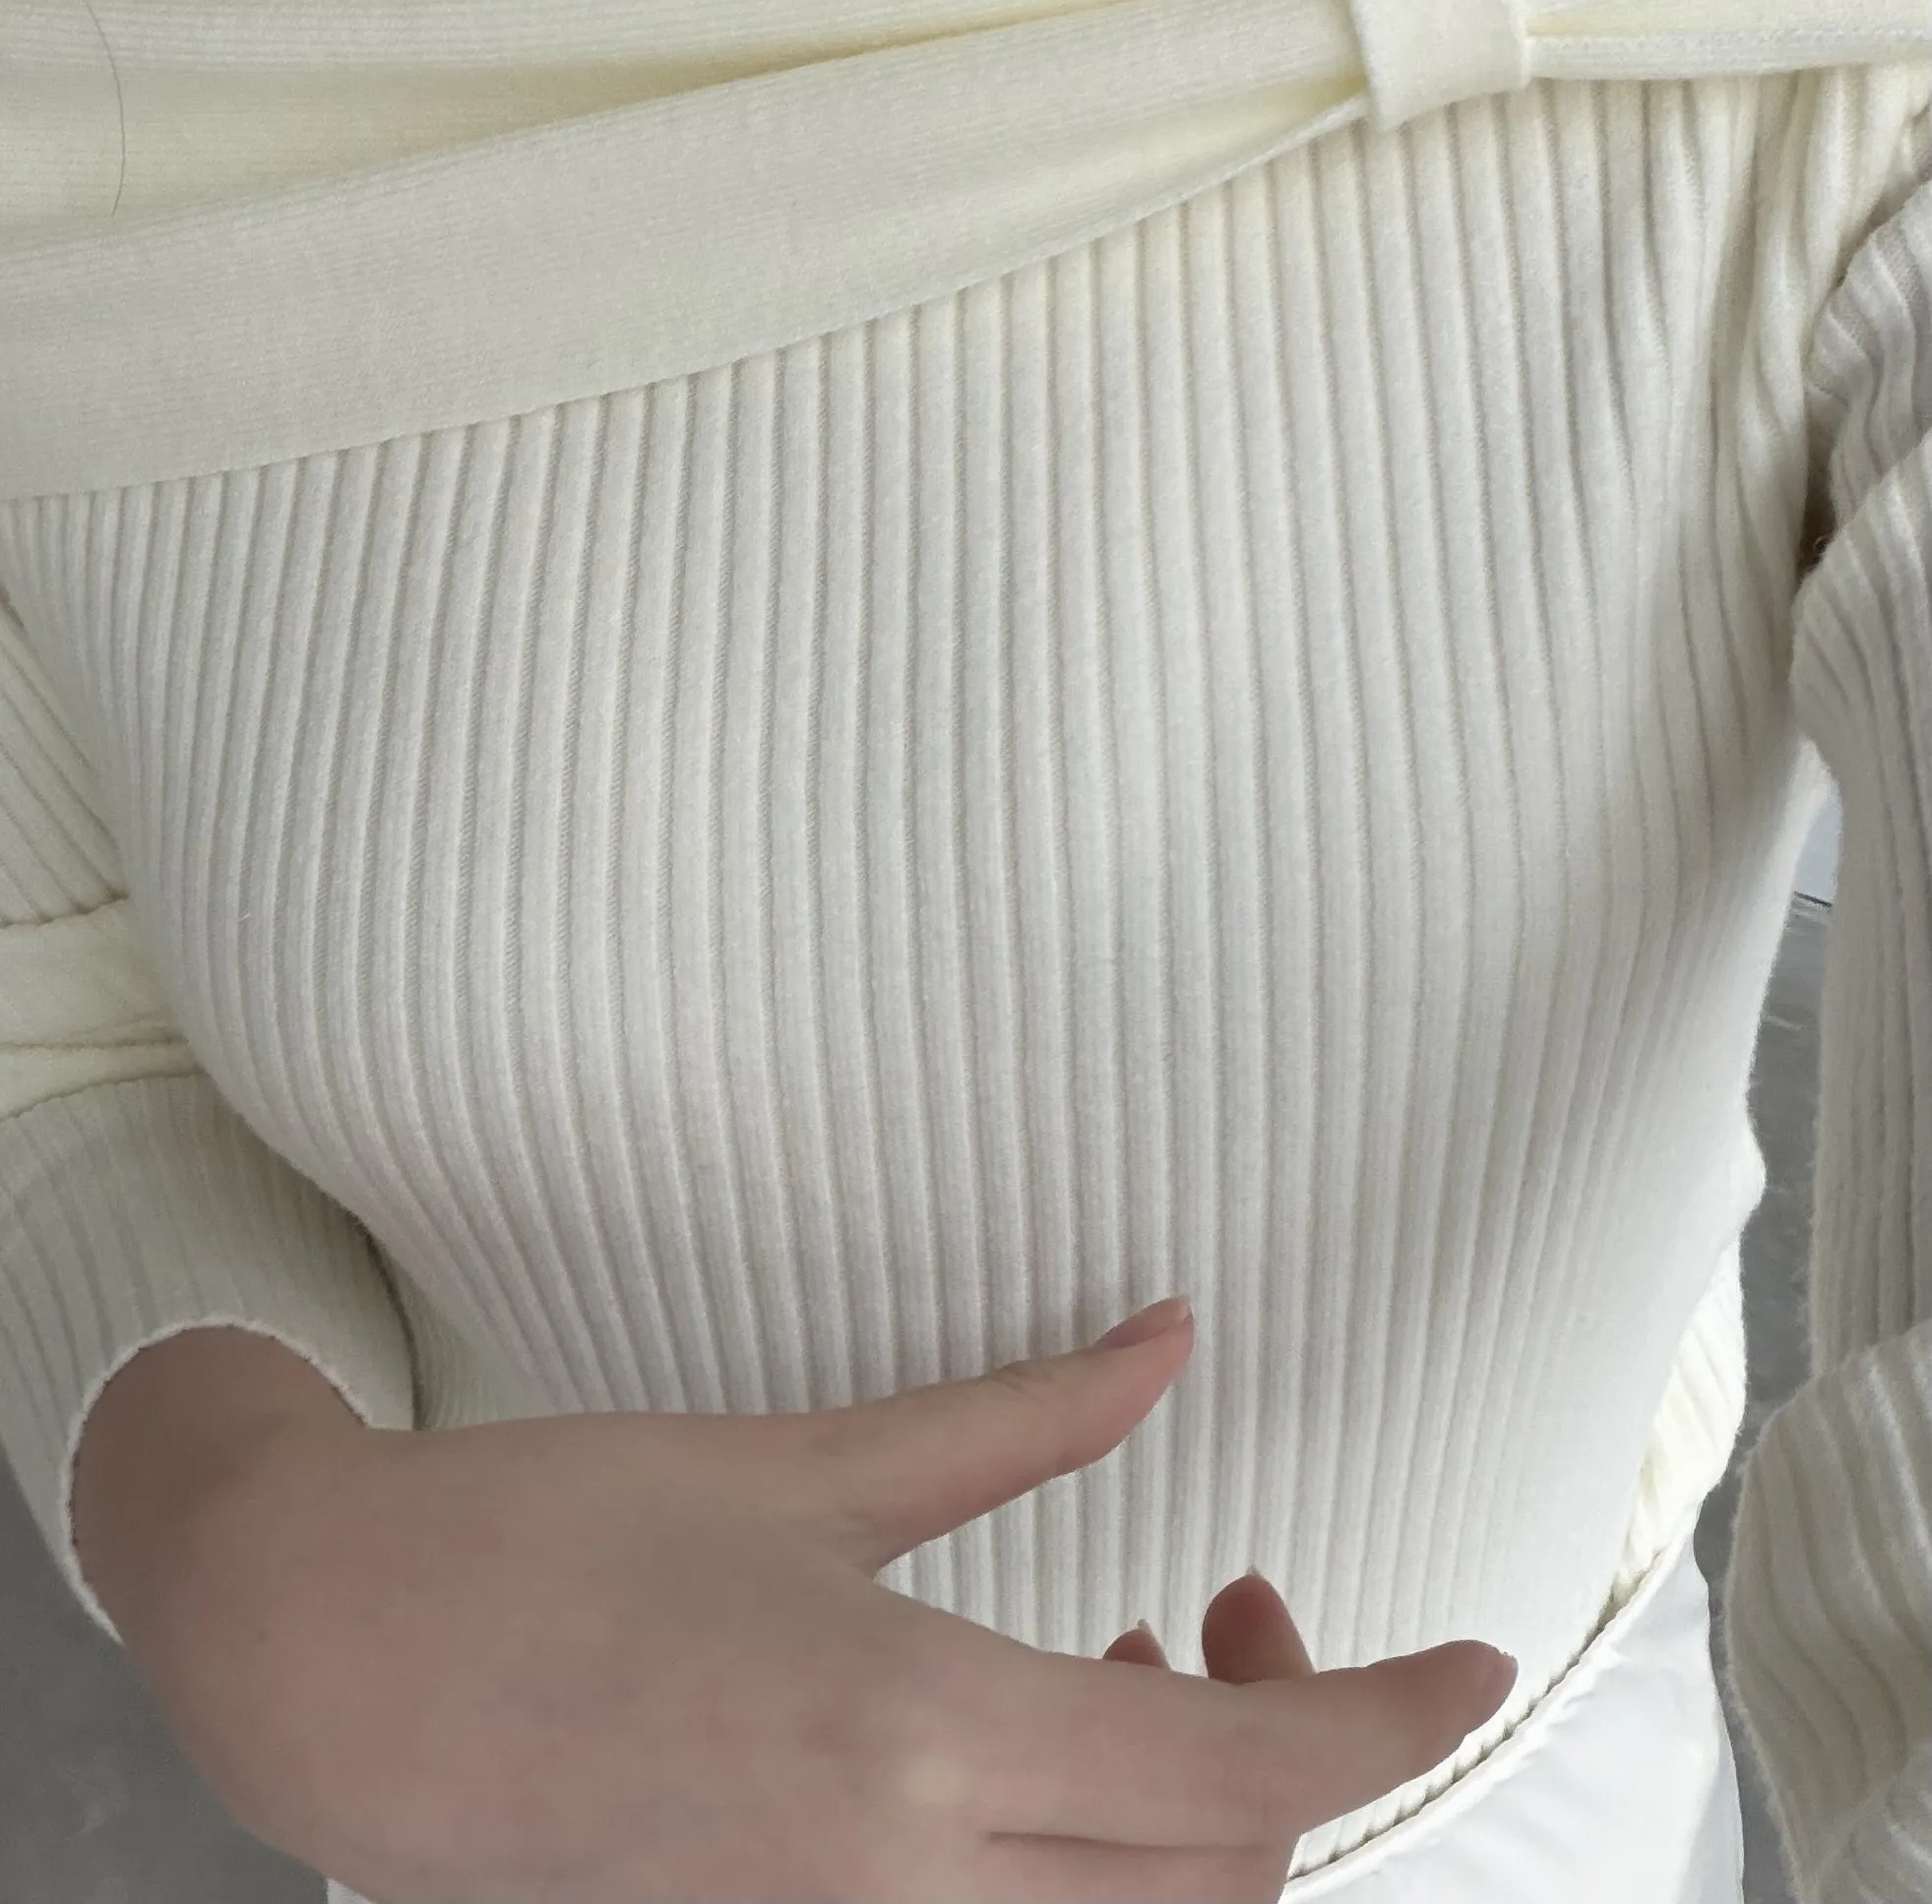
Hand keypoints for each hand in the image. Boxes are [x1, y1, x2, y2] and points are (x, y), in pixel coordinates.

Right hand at [140, 1300, 1513, 1903]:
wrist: (348, 1669)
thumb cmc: (562, 1536)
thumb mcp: (809, 1465)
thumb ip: (1018, 1419)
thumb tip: (1167, 1340)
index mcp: (920, 1732)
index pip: (1252, 1780)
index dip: (1394, 1719)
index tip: (1474, 1654)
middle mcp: (904, 1885)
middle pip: (1219, 1890)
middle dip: (1293, 1761)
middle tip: (1235, 1600)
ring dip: (1194, 1829)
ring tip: (1139, 1665)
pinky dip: (1086, 1868)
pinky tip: (1032, 1741)